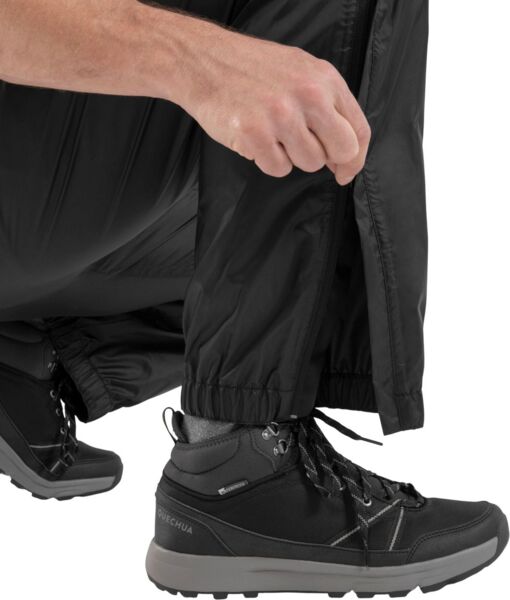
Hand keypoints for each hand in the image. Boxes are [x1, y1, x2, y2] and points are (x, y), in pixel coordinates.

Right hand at [178, 23, 370, 185]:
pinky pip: (278, 169)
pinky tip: (257, 138)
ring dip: (292, 157)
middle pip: (340, 151)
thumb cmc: (251, 70)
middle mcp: (308, 95)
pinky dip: (268, 160)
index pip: (358, 130)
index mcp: (324, 79)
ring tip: (273, 133)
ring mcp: (281, 115)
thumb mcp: (300, 72)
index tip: (344, 172)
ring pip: (309, 163)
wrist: (204, 60)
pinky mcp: (254, 133)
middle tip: (304, 149)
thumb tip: (344, 152)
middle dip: (326, 159)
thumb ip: (327, 105)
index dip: (355, 159)